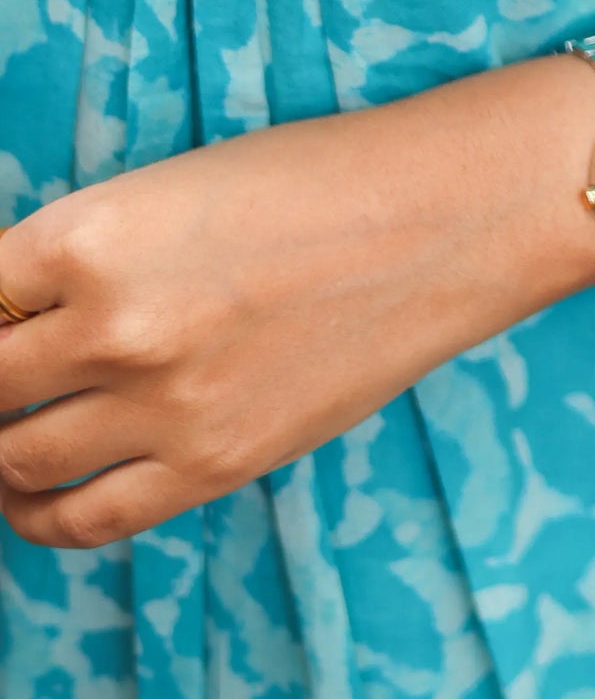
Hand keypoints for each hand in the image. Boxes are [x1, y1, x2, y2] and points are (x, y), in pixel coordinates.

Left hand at [0, 54, 594, 548]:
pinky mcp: (214, 462)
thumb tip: (10, 318)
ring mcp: (162, 404)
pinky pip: (83, 519)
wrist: (446, 216)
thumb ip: (80, 257)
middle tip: (13, 374)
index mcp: (89, 234)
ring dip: (1, 447)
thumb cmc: (318, 179)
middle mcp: (111, 326)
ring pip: (15, 459)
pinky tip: (33, 494)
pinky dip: (38, 514)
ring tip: (13, 432)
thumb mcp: (174, 191)